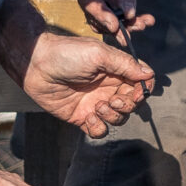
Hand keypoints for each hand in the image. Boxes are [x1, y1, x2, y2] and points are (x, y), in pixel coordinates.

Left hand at [22, 30, 155, 136]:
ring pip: (119, 119)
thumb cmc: (67, 54)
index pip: (141, 83)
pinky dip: (99, 127)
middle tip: (113, 101)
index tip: (138, 93)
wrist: (37, 66)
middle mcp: (109, 87)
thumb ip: (125, 65)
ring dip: (114, 116)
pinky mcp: (82, 117)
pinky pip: (99, 130)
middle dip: (127, 105)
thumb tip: (149, 74)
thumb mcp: (99, 55)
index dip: (144, 90)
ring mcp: (96, 103)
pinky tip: (89, 116)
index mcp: (116, 70)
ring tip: (98, 106)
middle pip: (132, 104)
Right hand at [69, 0, 153, 41]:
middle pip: (94, 12)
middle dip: (114, 24)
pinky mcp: (108, 2)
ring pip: (106, 18)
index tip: (114, 25)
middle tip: (132, 32)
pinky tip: (147, 20)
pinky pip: (117, 16)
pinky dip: (131, 20)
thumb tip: (127, 14)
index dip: (99, 13)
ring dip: (125, 25)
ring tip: (145, 23)